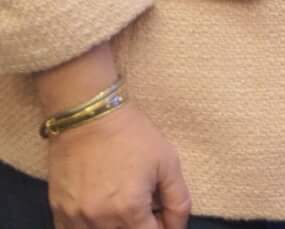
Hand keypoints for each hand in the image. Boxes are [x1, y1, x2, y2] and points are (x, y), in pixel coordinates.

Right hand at [45, 103, 189, 228]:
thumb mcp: (168, 163)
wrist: (89, 116)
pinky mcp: (57, 210)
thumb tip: (177, 228)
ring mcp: (74, 217)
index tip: (162, 217)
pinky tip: (101, 212)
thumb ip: (178, 201)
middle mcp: (98, 220)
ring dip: (115, 228)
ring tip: (123, 206)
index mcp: (129, 209)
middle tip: (144, 208)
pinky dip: (89, 228)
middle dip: (139, 226)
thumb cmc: (133, 136)